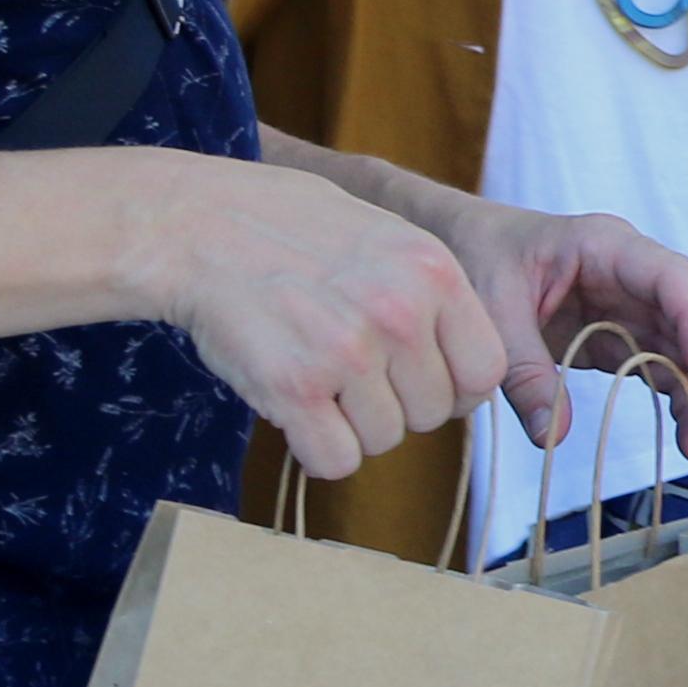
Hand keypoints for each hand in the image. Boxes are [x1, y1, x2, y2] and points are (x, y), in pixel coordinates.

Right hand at [139, 161, 511, 483]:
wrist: (201, 226)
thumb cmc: (292, 233)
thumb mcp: (388, 239)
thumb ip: (432, 297)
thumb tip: (467, 372)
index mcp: (435, 272)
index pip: (486, 372)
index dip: (454, 387)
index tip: (417, 379)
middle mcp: (401, 313)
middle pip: (433, 413)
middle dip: (396, 405)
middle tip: (350, 374)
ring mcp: (348, 352)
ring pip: (385, 440)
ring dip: (351, 426)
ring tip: (316, 377)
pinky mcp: (293, 388)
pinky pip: (336, 460)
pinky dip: (316, 449)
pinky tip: (294, 408)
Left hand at [421, 191, 687, 456]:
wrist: (461, 245)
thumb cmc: (476, 258)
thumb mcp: (490, 312)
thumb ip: (523, 371)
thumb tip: (552, 437)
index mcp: (605, 246)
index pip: (670, 278)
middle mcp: (633, 273)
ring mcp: (632, 305)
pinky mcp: (622, 335)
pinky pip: (662, 366)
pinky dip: (679, 400)